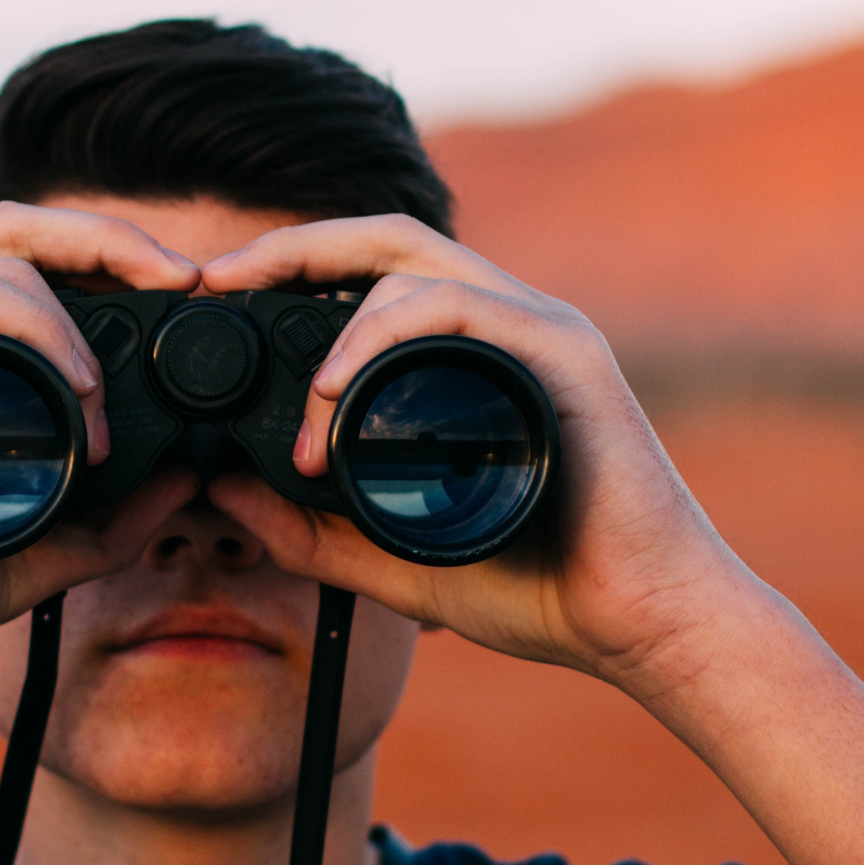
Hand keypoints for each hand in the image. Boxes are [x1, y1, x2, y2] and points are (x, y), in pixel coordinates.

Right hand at [0, 202, 202, 674]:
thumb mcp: (28, 557)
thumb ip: (106, 526)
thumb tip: (188, 480)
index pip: (31, 265)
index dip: (109, 261)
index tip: (183, 297)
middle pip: (17, 227)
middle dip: (110, 237)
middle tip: (184, 277)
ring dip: (73, 312)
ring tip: (102, 397)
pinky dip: (30, 323)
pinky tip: (72, 383)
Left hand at [200, 216, 772, 693]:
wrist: (645, 625)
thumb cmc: (544, 590)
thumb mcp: (393, 563)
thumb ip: (311, 531)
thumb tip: (223, 492)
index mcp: (471, 356)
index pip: (372, 275)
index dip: (293, 268)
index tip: (219, 295)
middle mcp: (507, 324)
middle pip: (387, 239)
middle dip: (294, 246)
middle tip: (220, 278)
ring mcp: (540, 330)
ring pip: (415, 265)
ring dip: (336, 319)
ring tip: (301, 400)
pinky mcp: (565, 353)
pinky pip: (461, 307)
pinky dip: (386, 334)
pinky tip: (339, 387)